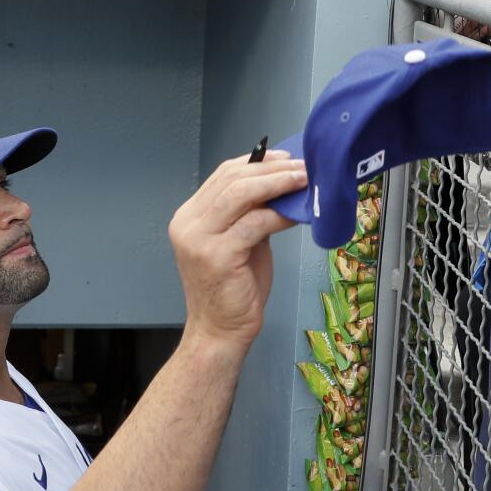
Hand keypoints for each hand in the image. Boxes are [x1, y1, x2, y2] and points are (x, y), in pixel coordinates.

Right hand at [169, 152, 305, 351]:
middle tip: (302, 167)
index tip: (285, 158)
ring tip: (303, 180)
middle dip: (271, 168)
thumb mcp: (238, 242)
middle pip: (232, 178)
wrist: (219, 332)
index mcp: (189, 217)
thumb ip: (250, 213)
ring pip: (241, 193)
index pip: (222, 175)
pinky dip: (279, 214)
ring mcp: (199, 239)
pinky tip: (296, 213)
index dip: (256, 161)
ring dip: (277, 183)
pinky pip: (255, 223)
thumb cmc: (232, 290)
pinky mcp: (218, 255)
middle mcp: (188, 224)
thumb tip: (281, 186)